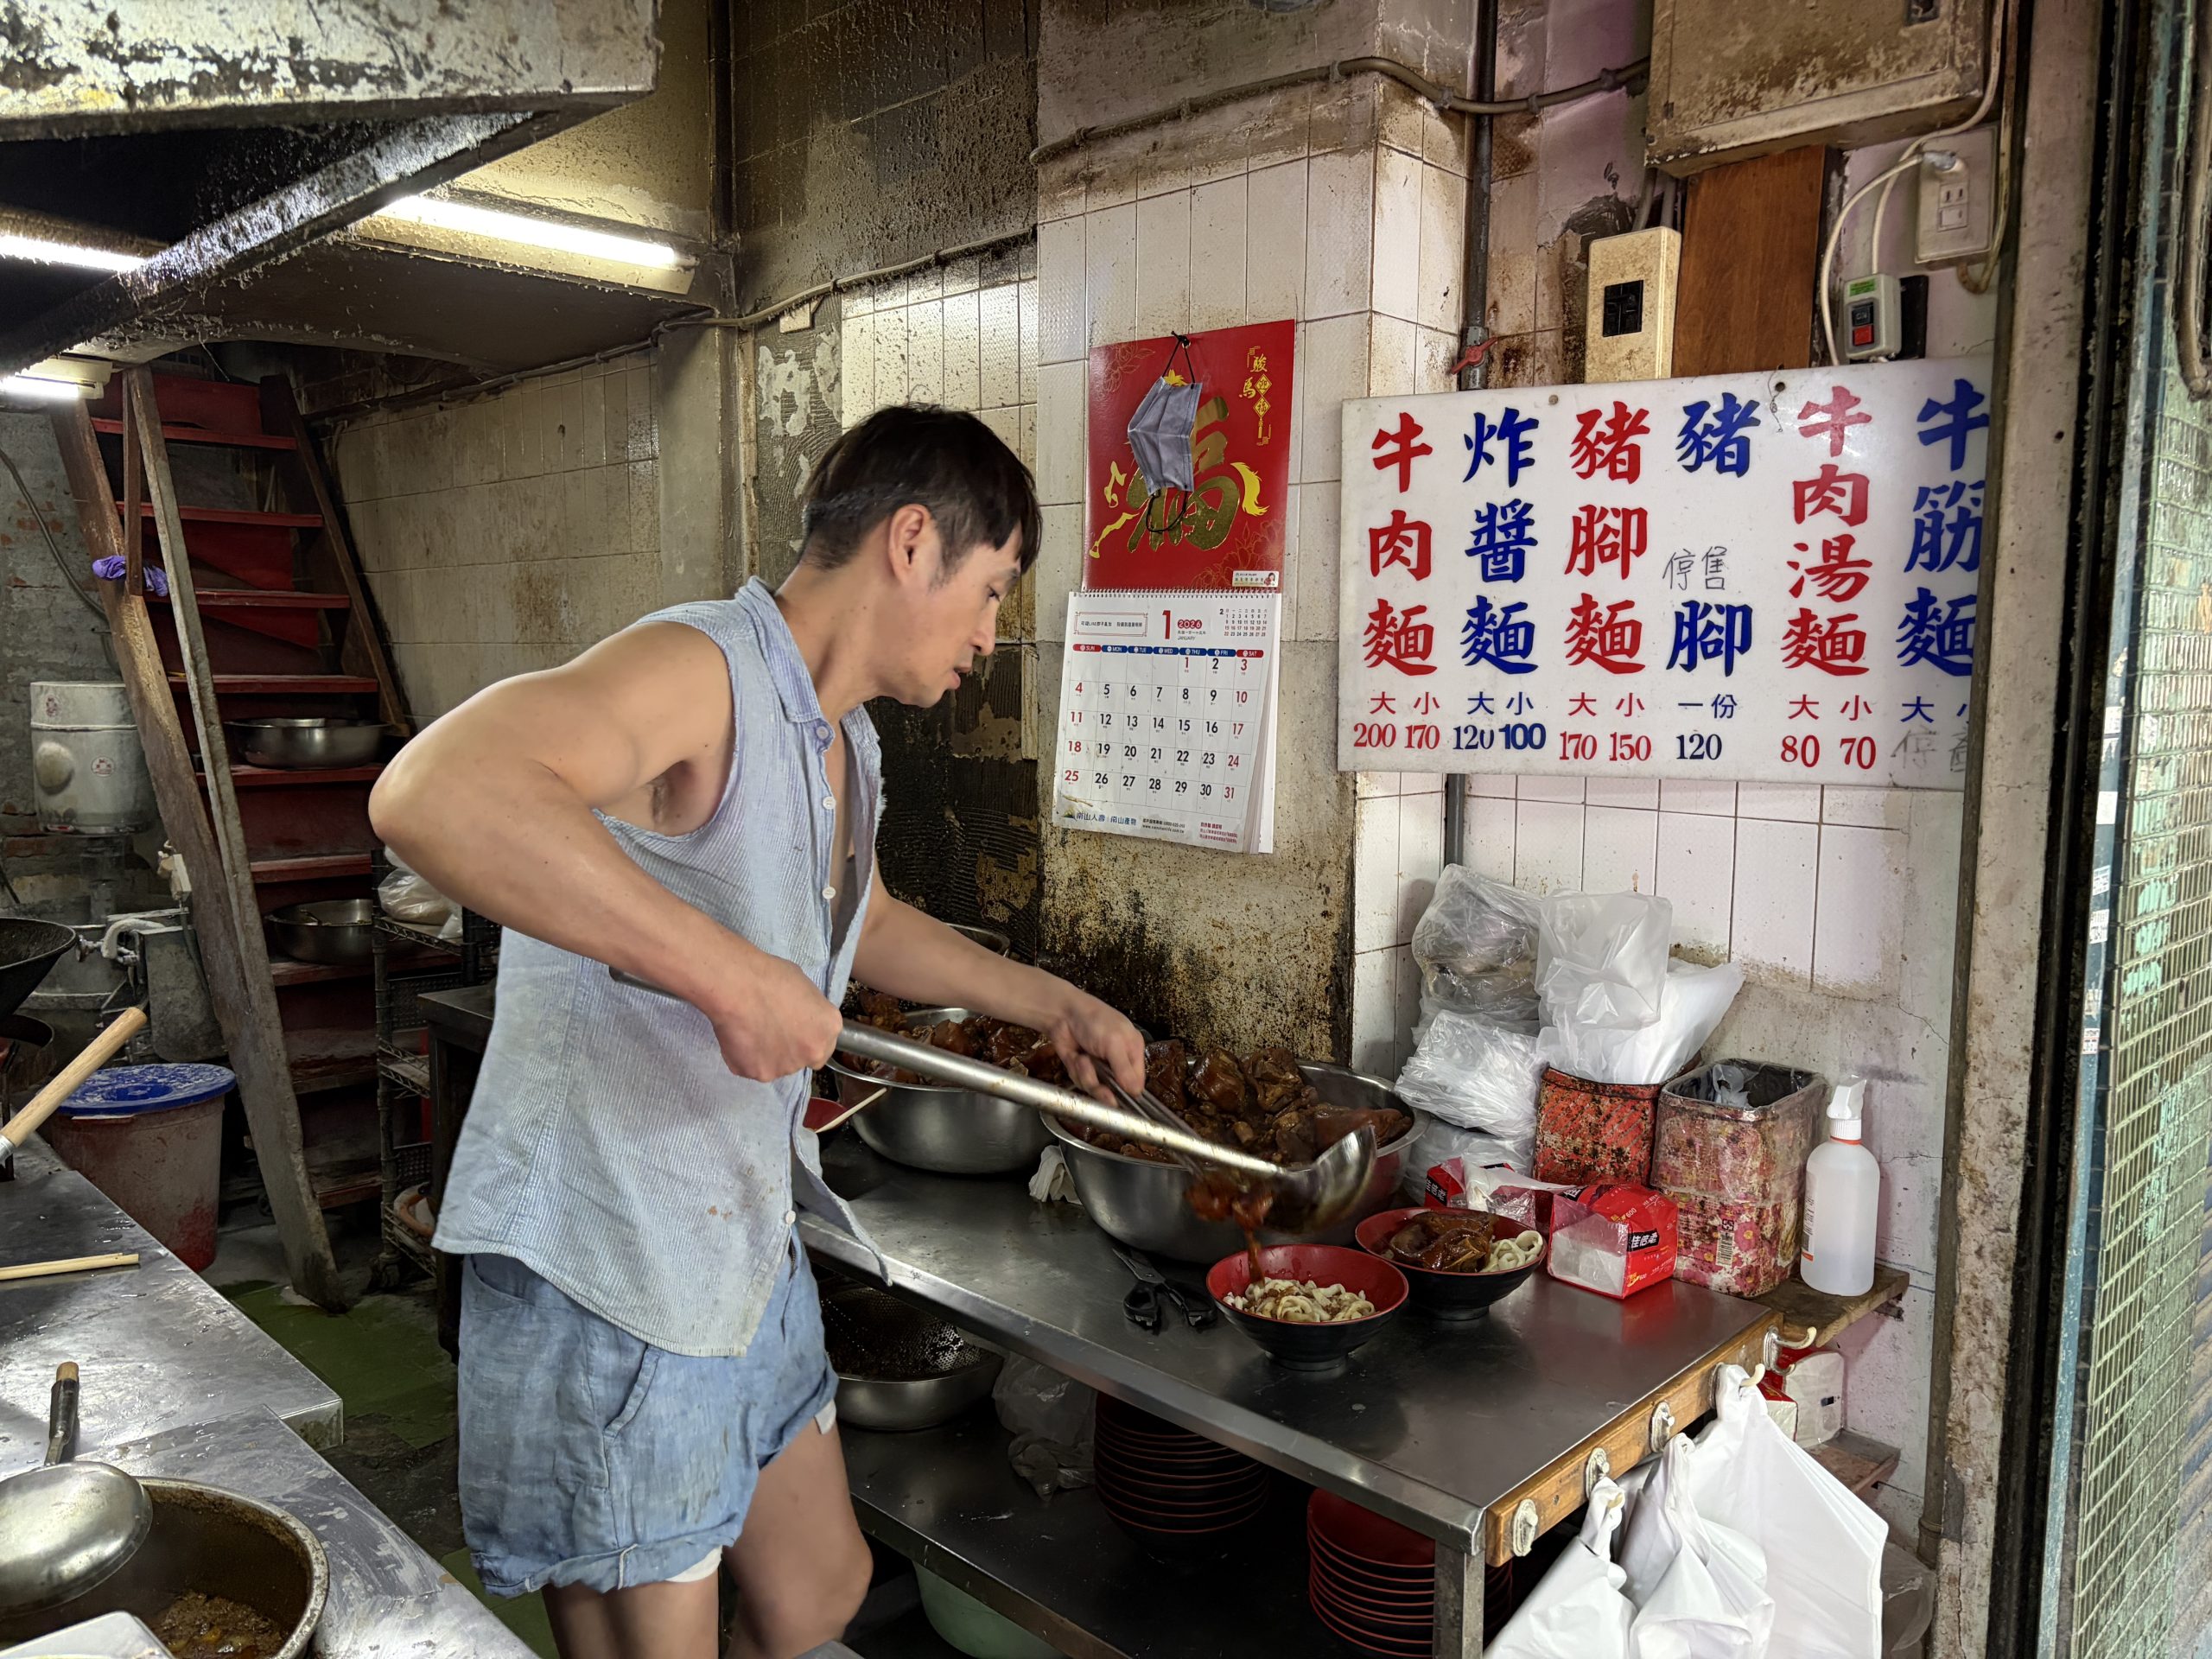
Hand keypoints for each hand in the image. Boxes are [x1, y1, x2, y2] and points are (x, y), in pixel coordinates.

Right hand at [702, 950, 841, 1080]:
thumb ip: (808, 1011)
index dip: (808, 1036)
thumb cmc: (770, 976)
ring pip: (777, 1065)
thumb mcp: (803, 987)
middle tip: (770, 1029)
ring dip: (767, 1053)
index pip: (825, 1043)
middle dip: (790, 1048)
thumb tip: (799, 1018)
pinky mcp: (758, 1074)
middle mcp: (812, 1052)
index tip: (794, 1027)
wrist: (736, 987)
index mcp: (828, 1028)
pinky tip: (738, 1036)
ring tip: (750, 1030)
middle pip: (803, 1057)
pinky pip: (752, 1067)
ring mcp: (785, 1067)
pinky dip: (745, 1056)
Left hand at [1039, 985, 1145, 1101]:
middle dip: (1104, 1089)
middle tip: (1100, 1088)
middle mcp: (1116, 1061)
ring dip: (1088, 1076)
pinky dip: (1077, 1072)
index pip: (1137, 1081)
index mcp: (1132, 1051)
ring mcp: (1098, 1066)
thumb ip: (1124, 1068)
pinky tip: (1076, 1057)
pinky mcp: (1081, 1069)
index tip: (1120, 1099)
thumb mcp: (1114, 1043)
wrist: (1061, 1014)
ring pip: (1096, 1088)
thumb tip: (1136, 1092)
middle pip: (1116, 1090)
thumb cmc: (1093, 1020)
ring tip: (1083, 1060)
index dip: (1129, 1092)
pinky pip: (1081, 1082)